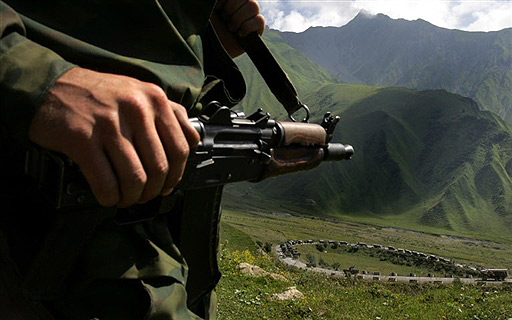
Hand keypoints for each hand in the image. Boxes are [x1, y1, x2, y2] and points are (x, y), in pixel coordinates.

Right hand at [28, 67, 199, 207]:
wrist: (50, 86)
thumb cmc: (98, 93)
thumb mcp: (140, 91)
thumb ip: (169, 113)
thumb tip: (192, 139)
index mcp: (154, 99)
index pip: (180, 148)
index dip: (177, 175)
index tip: (168, 185)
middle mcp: (136, 110)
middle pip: (159, 167)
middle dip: (154, 190)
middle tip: (145, 196)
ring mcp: (109, 125)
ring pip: (135, 178)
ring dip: (132, 197)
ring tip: (127, 198)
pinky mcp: (83, 140)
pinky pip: (106, 182)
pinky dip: (110, 197)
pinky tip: (109, 197)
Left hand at [212, 0, 264, 56]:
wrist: (212, 50)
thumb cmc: (207, 29)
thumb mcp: (207, 9)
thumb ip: (216, 1)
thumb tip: (221, 1)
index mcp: (230, 0)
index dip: (228, 0)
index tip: (218, 8)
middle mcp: (242, 5)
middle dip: (231, 8)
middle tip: (224, 19)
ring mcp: (251, 16)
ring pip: (254, 6)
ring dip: (238, 18)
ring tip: (230, 28)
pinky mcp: (257, 29)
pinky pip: (260, 20)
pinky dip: (248, 26)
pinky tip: (239, 33)